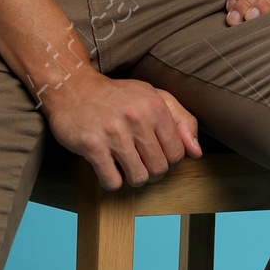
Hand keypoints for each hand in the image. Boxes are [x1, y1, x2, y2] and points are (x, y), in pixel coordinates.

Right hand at [43, 63, 200, 189]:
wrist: (72, 87)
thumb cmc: (117, 96)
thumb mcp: (153, 97)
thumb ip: (181, 121)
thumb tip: (197, 152)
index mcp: (155, 106)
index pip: (177, 154)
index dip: (167, 160)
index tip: (153, 153)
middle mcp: (137, 118)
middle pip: (159, 169)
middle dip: (150, 171)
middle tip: (137, 161)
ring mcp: (113, 132)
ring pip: (138, 178)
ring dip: (131, 178)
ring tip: (122, 165)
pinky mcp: (91, 145)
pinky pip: (112, 181)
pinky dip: (110, 180)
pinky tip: (106, 166)